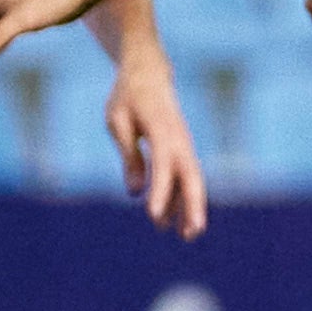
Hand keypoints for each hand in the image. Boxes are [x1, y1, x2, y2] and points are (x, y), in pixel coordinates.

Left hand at [107, 50, 210, 238]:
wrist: (149, 73)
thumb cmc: (129, 96)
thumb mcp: (118, 121)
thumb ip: (129, 155)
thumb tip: (135, 191)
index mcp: (161, 129)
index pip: (163, 165)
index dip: (160, 192)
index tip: (153, 216)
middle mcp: (179, 139)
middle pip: (191, 176)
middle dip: (193, 206)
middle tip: (191, 234)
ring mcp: (184, 144)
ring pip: (192, 180)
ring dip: (190, 208)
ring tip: (185, 237)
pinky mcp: (181, 149)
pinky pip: (184, 176)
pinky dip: (179, 198)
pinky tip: (169, 220)